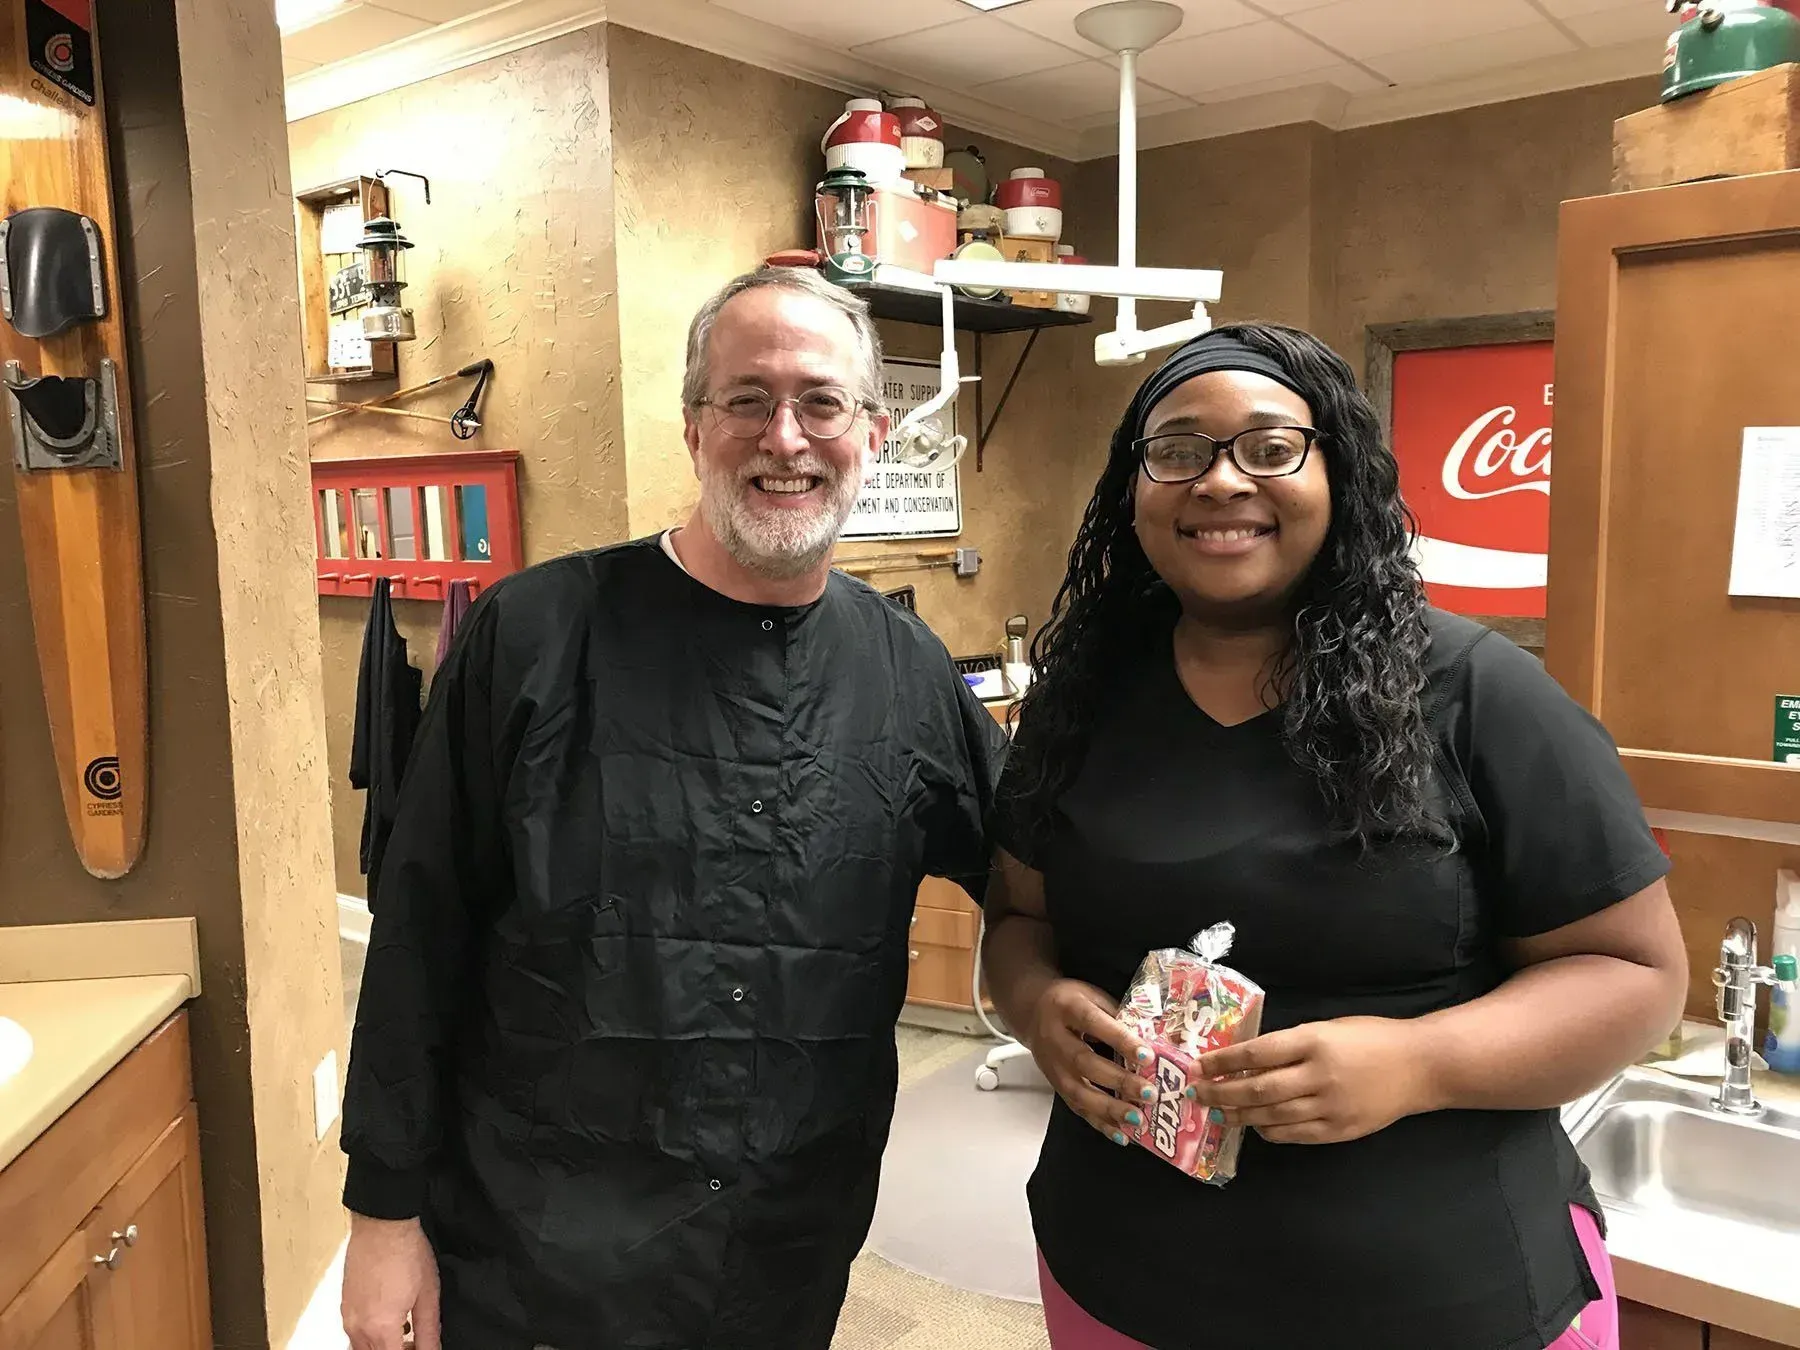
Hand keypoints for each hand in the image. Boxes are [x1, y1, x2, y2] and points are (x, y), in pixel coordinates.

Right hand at [343, 1214, 440, 1349]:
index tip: (420, 1347)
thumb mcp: (427, 1296)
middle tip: (416, 1342)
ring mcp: (348, 1316)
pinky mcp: (344, 1305)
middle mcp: (358, 1327)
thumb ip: (428, 1331)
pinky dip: (372, 1334)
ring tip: (405, 1330)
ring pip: (362, 1348)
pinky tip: (390, 1317)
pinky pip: (355, 1333)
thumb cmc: (406, 1252)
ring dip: (383, 1346)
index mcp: (381, 1328)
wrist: (382, 1224)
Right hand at [1021, 978, 1153, 1146]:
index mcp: (1066, 1008)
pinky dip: (1099, 1123)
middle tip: (1148, 1093)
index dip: (1120, 1040)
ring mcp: (1052, 1065)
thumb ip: (1119, 1016)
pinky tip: (1120, 1134)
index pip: (1093, 1023)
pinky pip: (1076, 1107)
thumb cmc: (1071, 1003)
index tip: (1147, 1056)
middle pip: (1084, 1063)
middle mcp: (1054, 1038)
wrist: (1034, 1011)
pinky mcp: (1055, 1085)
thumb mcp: (1093, 996)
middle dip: (1118, 1081)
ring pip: (1077, 1092)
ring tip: (1137, 1119)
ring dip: (1109, 1109)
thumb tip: (1155, 1039)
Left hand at [1189, 1016, 1431, 1144]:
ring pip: (1272, 1116)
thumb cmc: (1371, 1038)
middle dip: (1222, 1092)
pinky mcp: (1340, 1130)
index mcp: (1315, 1041)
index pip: (1257, 1053)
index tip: (1199, 1066)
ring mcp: (1330, 1107)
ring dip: (1239, 1115)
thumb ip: (1291, 1044)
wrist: (1421, 1066)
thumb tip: (1247, 1061)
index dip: (1223, 1062)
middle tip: (1198, 1093)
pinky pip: (1294, 1134)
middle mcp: (1319, 1075)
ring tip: (1218, 1111)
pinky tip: (1255, 1125)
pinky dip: (1270, 1130)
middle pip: (1258, 1089)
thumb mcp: (1328, 1028)